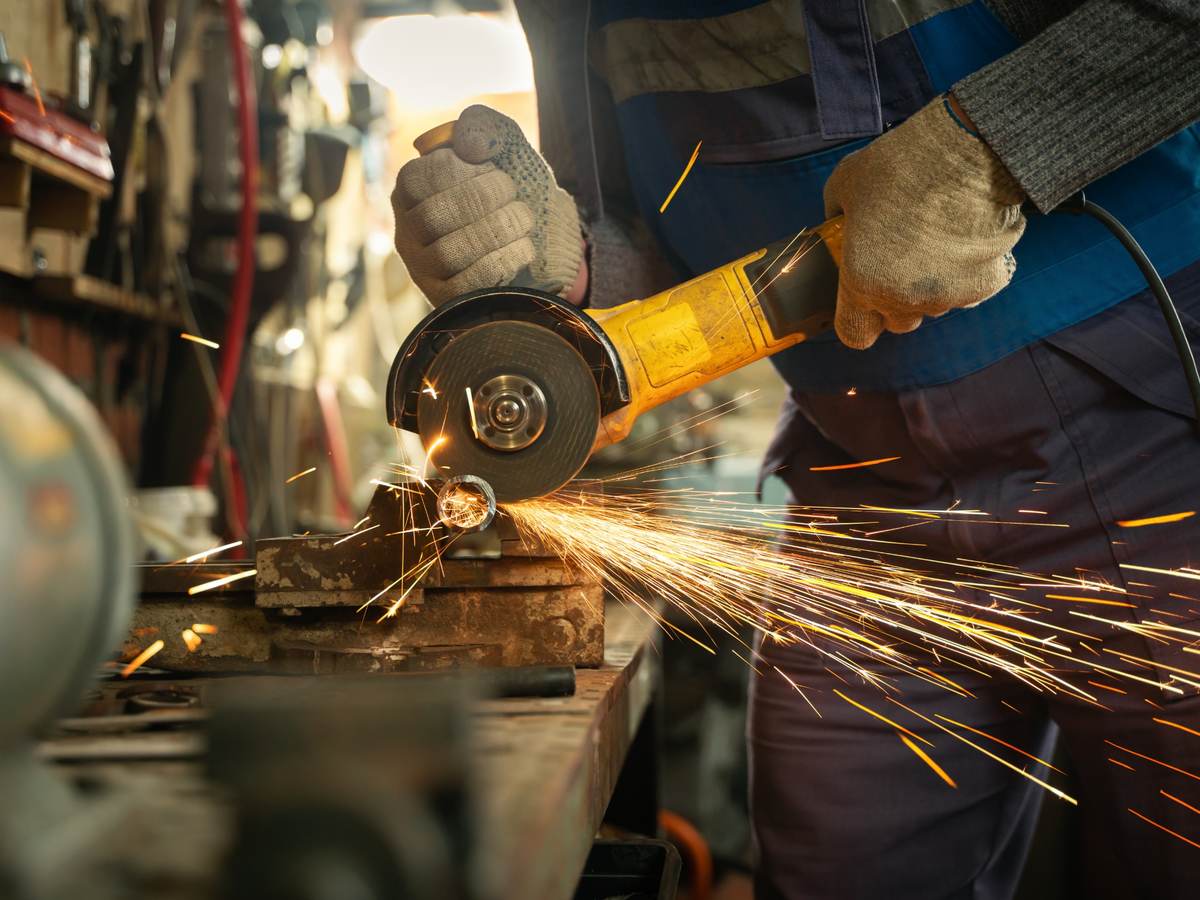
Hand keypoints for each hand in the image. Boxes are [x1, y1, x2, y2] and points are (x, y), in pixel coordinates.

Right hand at [392, 105, 585, 305]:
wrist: (549, 242)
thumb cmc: (517, 193)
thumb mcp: (506, 149)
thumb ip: (485, 125)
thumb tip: (464, 142)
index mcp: (411, 190)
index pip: (418, 177)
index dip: (462, 172)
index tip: (494, 171)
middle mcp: (408, 230)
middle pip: (431, 217)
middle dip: (483, 202)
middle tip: (514, 196)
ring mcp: (424, 270)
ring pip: (448, 253)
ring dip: (497, 231)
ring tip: (523, 220)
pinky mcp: (448, 301)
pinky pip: (467, 285)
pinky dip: (503, 261)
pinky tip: (523, 248)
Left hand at [823, 95, 1025, 348]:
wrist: (968, 152)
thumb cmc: (900, 166)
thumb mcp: (843, 185)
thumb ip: (835, 216)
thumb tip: (839, 222)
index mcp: (861, 283)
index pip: (854, 334)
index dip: (856, 322)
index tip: (860, 305)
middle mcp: (903, 299)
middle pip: (897, 322)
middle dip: (894, 300)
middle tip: (897, 261)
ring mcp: (947, 296)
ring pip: (934, 306)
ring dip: (930, 286)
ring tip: (933, 241)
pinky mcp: (986, 283)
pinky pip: (971, 290)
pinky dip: (968, 272)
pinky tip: (964, 238)